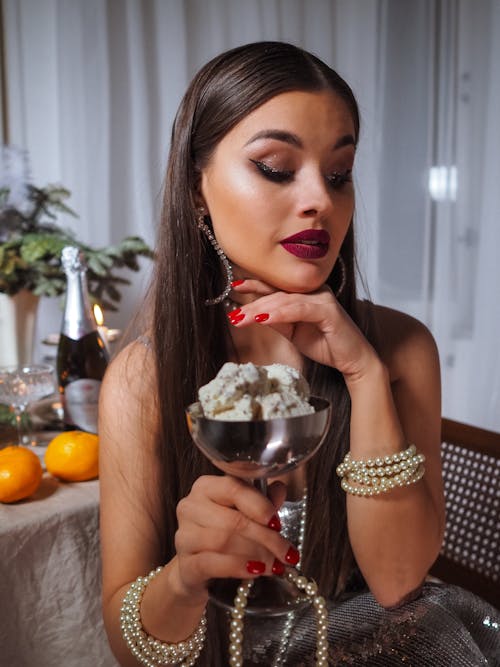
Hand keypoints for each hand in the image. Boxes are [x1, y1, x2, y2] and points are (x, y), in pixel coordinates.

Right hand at [174, 475, 295, 598]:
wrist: (197, 569)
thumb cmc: (224, 534)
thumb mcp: (246, 513)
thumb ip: (263, 501)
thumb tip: (279, 489)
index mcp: (206, 487)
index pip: (233, 487)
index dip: (259, 505)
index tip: (277, 523)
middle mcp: (190, 507)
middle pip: (232, 520)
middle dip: (265, 538)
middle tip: (286, 553)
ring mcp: (184, 535)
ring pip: (223, 541)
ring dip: (255, 554)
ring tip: (275, 564)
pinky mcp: (185, 564)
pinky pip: (212, 564)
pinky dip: (238, 567)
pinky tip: (256, 571)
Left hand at [230, 279, 379, 383]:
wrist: (352, 361)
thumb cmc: (326, 345)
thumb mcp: (293, 333)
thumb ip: (277, 321)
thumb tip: (254, 314)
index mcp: (306, 294)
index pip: (277, 287)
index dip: (255, 285)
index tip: (235, 286)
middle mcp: (314, 292)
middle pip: (277, 294)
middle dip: (253, 304)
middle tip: (234, 315)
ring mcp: (322, 298)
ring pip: (285, 300)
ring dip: (261, 309)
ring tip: (242, 318)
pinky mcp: (328, 310)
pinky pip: (299, 309)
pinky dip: (280, 313)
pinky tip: (264, 318)